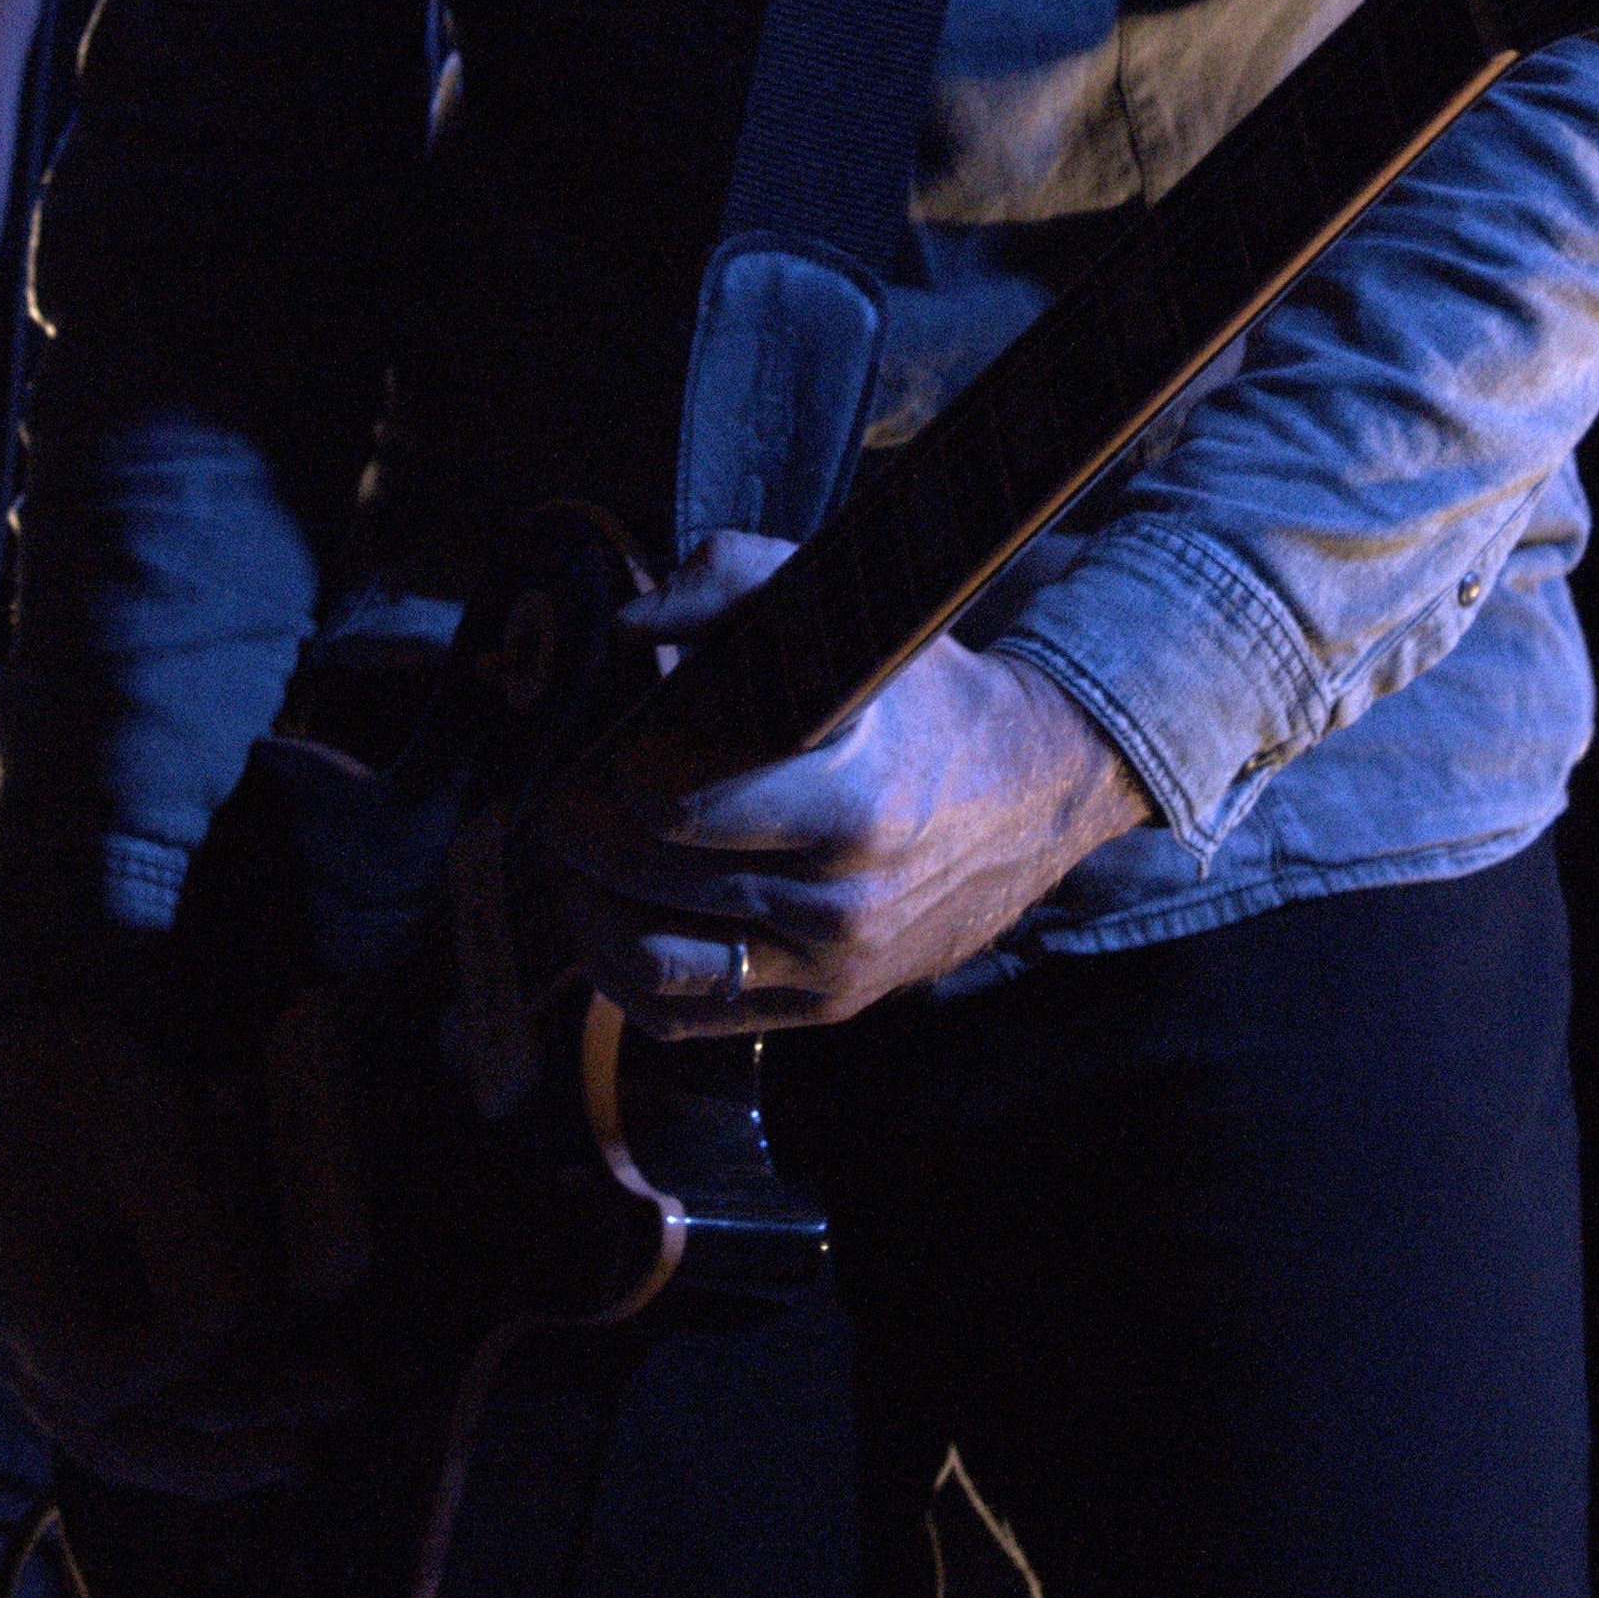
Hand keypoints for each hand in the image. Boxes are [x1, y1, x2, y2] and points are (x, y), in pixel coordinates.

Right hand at [0, 1002, 350, 1494]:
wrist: (46, 1054)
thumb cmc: (89, 1081)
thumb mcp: (141, 1133)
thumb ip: (180, 1234)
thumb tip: (229, 1328)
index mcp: (7, 1291)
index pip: (89, 1381)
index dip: (169, 1370)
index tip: (236, 1320)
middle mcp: (14, 1341)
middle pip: (109, 1436)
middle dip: (210, 1455)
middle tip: (301, 1456)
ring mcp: (48, 1348)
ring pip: (137, 1427)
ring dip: (230, 1430)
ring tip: (320, 1422)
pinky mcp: (93, 1334)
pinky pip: (152, 1391)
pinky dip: (218, 1394)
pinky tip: (290, 1392)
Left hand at [544, 533, 1153, 1037]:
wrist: (1034, 793)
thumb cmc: (926, 695)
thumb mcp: (851, 614)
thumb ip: (734, 582)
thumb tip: (629, 620)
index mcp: (851, 799)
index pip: (676, 804)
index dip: (623, 765)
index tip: (619, 734)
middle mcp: (842, 900)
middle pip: (648, 876)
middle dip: (582, 826)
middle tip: (564, 787)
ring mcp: (831, 965)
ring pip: (648, 960)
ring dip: (587, 904)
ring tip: (576, 854)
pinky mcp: (824, 1005)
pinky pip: (683, 1015)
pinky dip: (620, 973)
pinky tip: (607, 919)